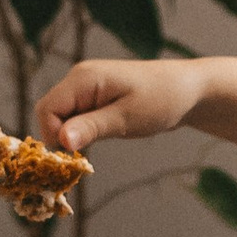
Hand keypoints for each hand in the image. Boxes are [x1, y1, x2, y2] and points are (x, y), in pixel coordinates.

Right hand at [39, 56, 209, 155]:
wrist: (190, 91)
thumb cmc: (161, 99)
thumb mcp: (126, 118)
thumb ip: (91, 127)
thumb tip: (60, 141)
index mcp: (83, 78)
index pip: (46, 109)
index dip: (52, 135)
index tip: (73, 156)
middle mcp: (80, 79)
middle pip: (50, 113)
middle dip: (59, 138)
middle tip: (83, 158)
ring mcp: (88, 89)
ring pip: (62, 118)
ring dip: (71, 137)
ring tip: (94, 150)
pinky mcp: (96, 99)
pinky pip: (76, 118)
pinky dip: (80, 134)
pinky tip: (98, 142)